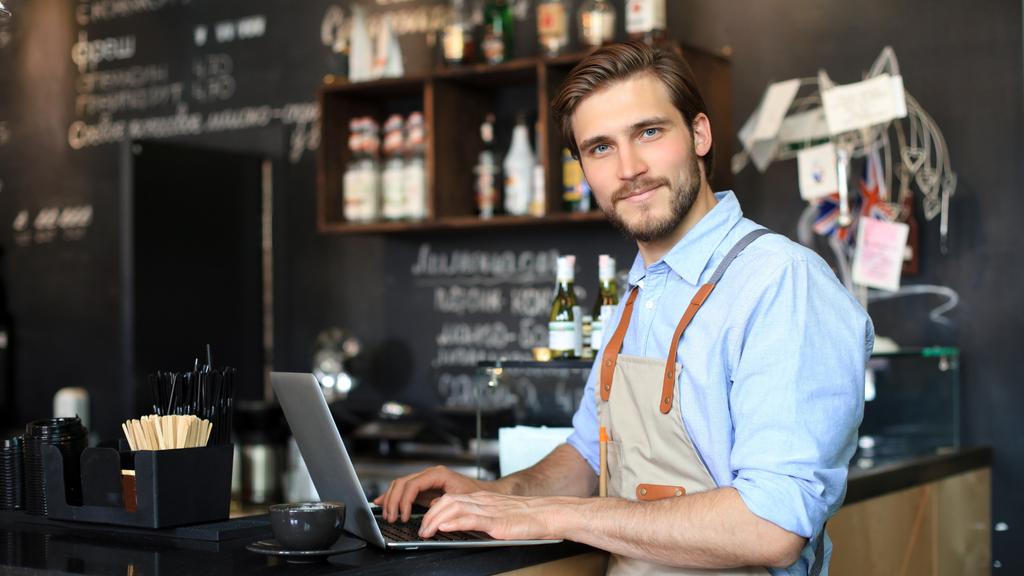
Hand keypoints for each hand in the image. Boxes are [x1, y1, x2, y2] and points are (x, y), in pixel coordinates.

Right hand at [372, 465, 488, 522]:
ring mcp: (425, 480)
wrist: (484, 492)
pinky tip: (382, 503)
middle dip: (393, 501)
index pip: (413, 484)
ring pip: (400, 485)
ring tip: (389, 516)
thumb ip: (445, 504)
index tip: (404, 516)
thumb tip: (429, 513)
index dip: (404, 501)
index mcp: (437, 474)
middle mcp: (429, 474)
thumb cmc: (475, 495)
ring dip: (391, 500)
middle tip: (392, 518)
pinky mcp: (423, 488)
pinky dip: (393, 497)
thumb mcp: (461, 500)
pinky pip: (404, 490)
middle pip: (402, 483)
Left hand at [417, 491, 568, 540]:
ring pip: (455, 508)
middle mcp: (484, 501)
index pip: (451, 499)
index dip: (434, 509)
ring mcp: (489, 510)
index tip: (425, 522)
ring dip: (436, 520)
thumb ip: (482, 518)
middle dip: (429, 516)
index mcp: (483, 500)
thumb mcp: (500, 516)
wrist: (549, 514)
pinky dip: (455, 522)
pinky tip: (445, 527)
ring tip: (427, 532)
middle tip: (421, 530)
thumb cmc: (529, 518)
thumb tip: (462, 526)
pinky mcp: (497, 520)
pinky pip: (471, 518)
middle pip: (448, 501)